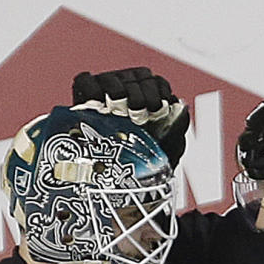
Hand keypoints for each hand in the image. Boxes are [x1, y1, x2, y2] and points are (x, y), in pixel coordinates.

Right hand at [71, 68, 189, 166]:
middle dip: (141, 95)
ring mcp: (105, 92)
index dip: (158, 91)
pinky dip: (92, 89)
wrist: (113, 185)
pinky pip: (86, 82)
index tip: (158, 109)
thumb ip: (178, 128)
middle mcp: (128, 91)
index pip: (156, 82)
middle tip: (138, 115)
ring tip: (119, 110)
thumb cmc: (141, 166)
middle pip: (137, 78)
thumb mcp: (166, 150)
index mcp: (148, 99)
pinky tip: (98, 105)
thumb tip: (180, 105)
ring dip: (118, 91)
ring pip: (113, 79)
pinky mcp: (83, 96)